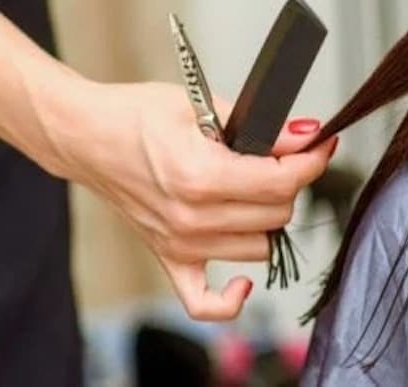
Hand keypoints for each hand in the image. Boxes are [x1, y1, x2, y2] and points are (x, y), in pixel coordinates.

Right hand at [56, 81, 336, 320]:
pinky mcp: (169, 258)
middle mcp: (192, 218)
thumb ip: (263, 128)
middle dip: (288, 183)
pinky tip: (243, 279)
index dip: (312, 161)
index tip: (321, 146)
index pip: (282, 182)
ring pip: (259, 248)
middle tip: (280, 160)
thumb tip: (305, 138)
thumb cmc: (136, 117)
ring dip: (266, 220)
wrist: (86, 136)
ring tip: (254, 191)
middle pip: (277, 214)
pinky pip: (204, 302)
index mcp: (201, 176)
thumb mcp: (203, 105)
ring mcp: (179, 243)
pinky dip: (230, 298)